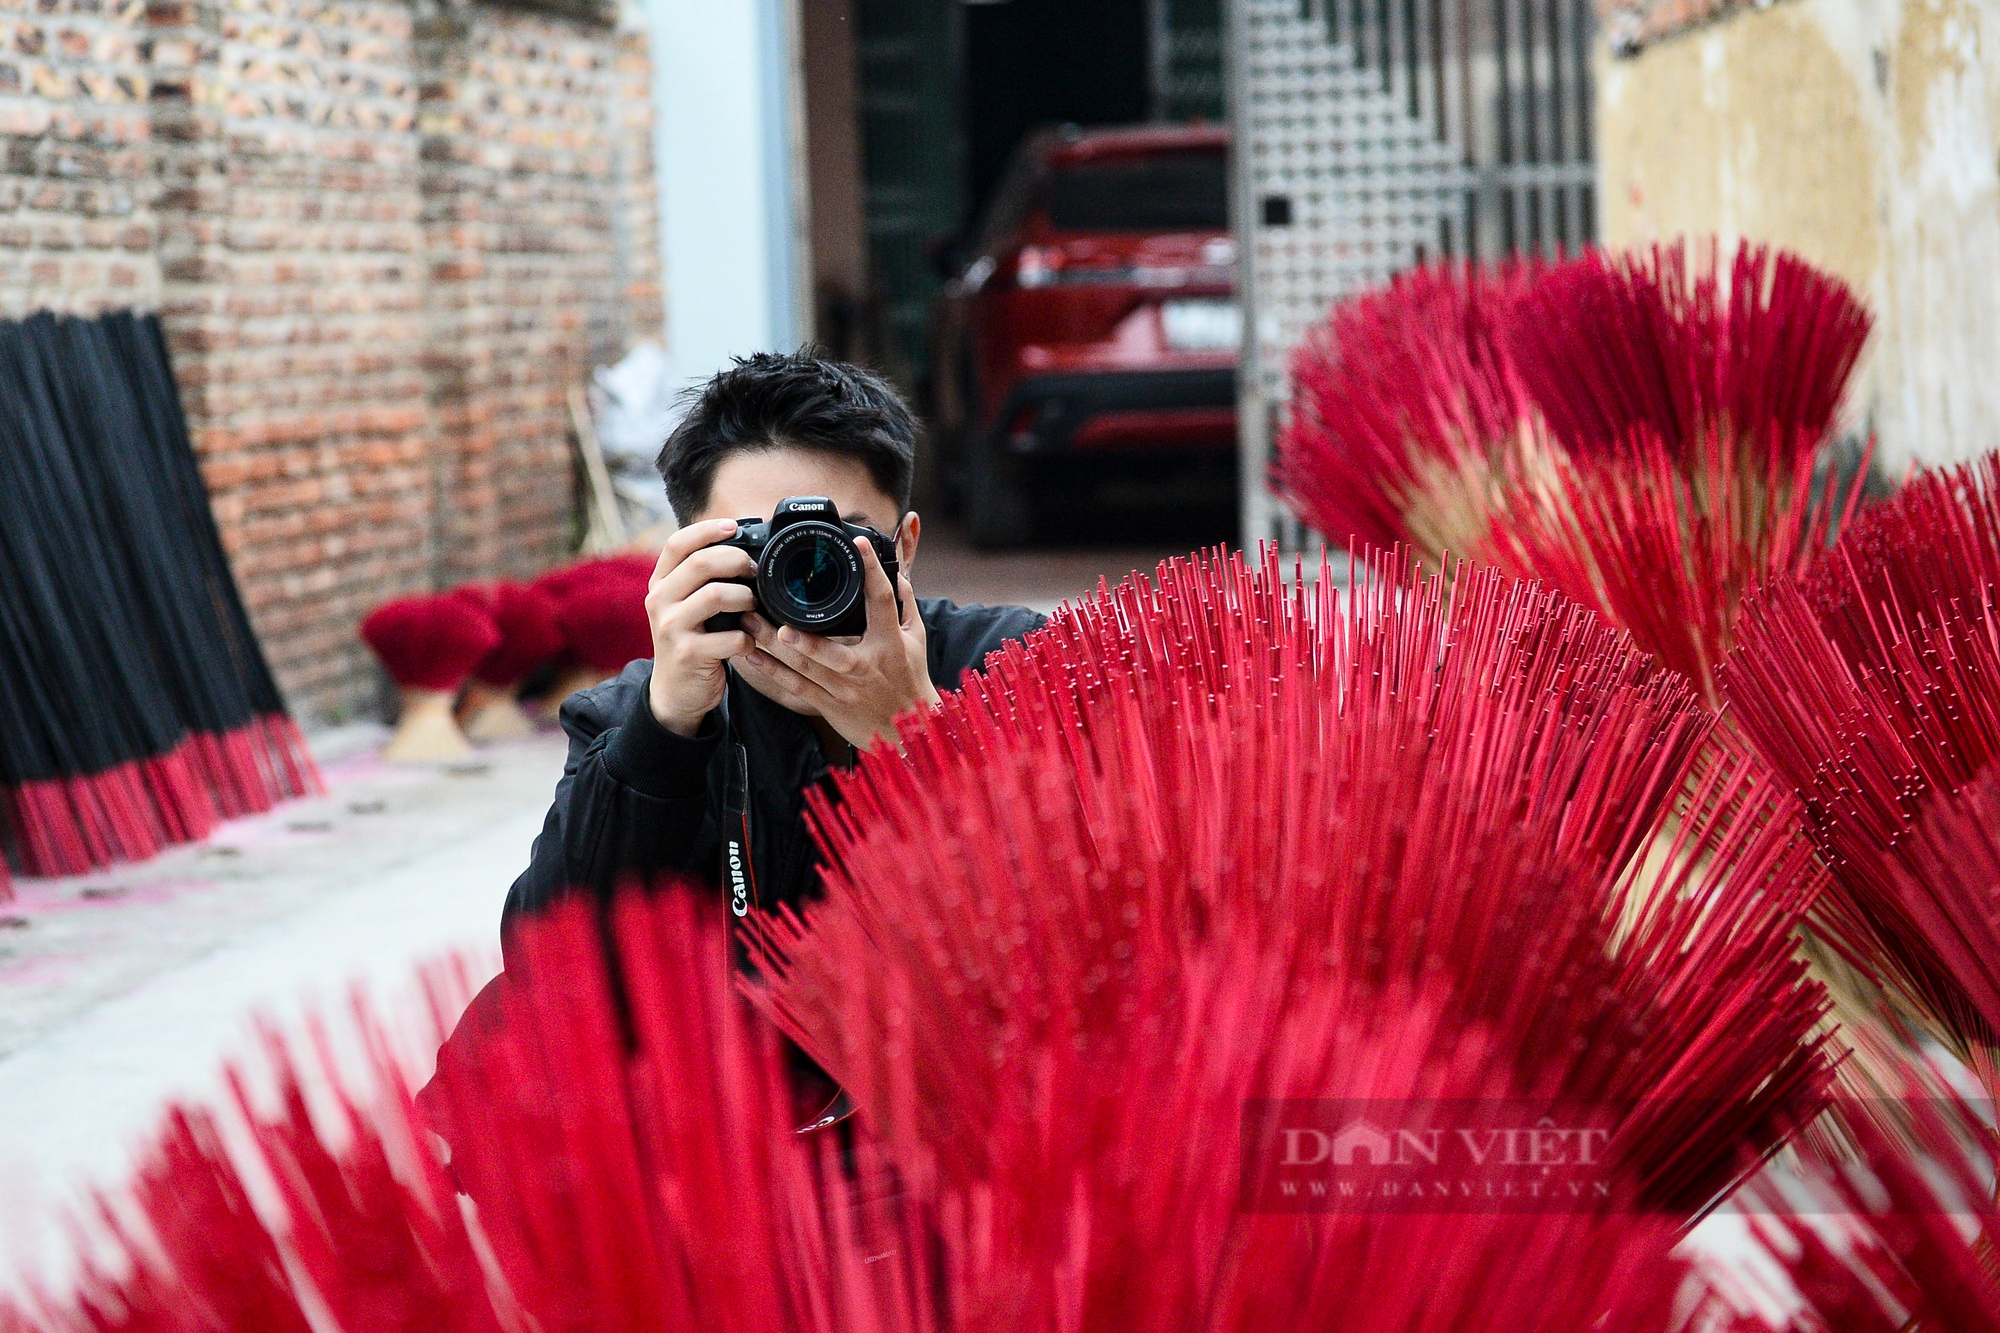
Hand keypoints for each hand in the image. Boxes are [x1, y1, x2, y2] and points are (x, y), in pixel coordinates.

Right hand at [644, 519, 756, 735]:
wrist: (675, 691)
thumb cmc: (691, 640)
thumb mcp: (685, 605)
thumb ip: (701, 579)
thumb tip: (744, 548)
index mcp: (660, 584)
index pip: (677, 544)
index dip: (707, 530)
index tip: (734, 527)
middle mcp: (659, 601)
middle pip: (701, 563)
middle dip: (737, 561)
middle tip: (755, 571)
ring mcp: (671, 628)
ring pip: (717, 595)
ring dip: (746, 597)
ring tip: (753, 605)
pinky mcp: (687, 654)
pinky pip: (731, 637)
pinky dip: (748, 638)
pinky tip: (748, 641)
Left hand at [735, 536, 939, 749]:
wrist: (910, 731)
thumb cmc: (911, 680)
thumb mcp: (917, 640)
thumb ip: (905, 606)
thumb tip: (897, 573)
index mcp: (890, 643)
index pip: (883, 602)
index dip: (872, 572)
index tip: (858, 544)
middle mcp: (867, 667)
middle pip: (833, 651)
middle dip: (804, 637)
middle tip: (774, 614)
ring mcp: (846, 689)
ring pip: (806, 669)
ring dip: (774, 647)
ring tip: (750, 622)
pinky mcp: (829, 704)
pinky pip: (796, 687)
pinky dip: (772, 671)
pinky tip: (751, 654)